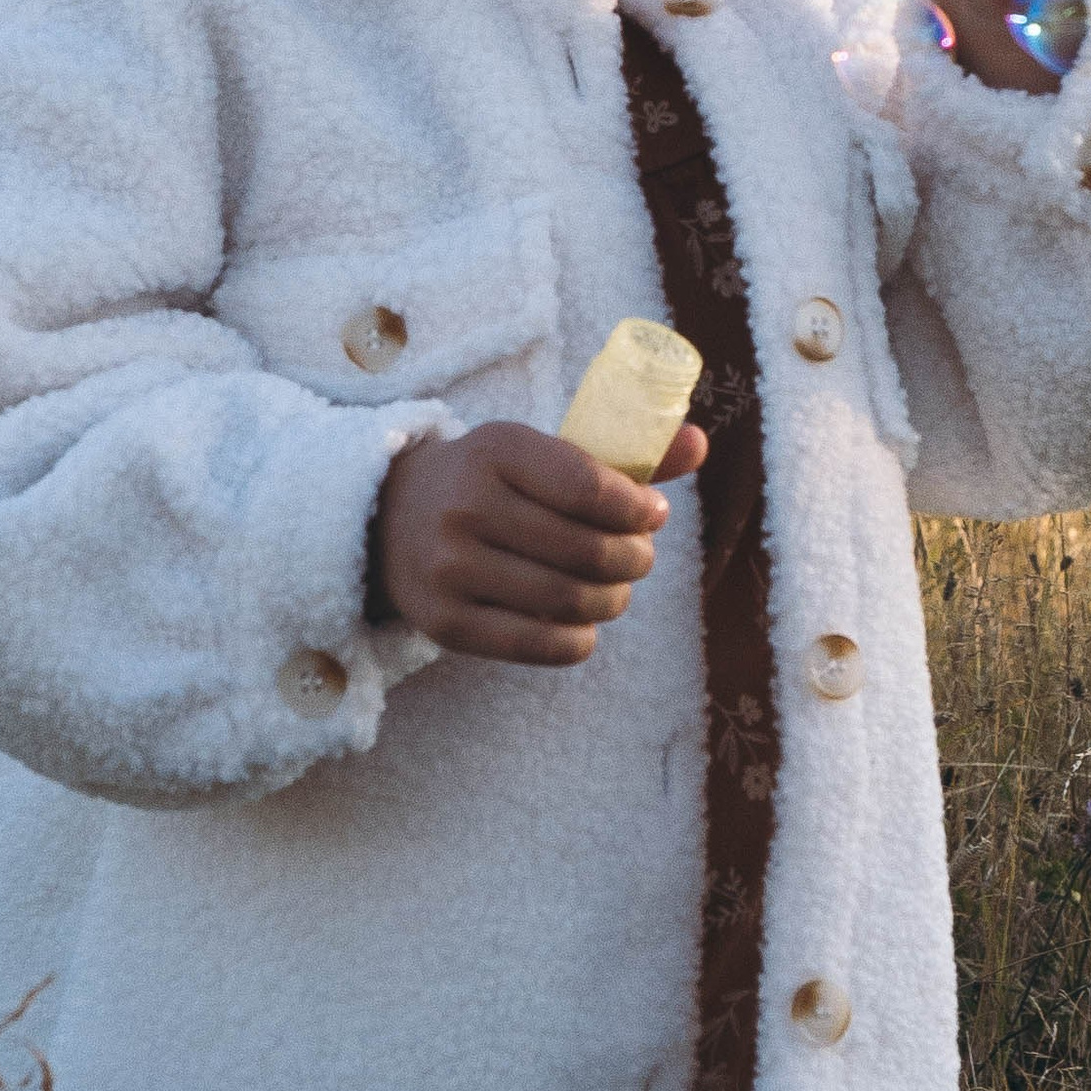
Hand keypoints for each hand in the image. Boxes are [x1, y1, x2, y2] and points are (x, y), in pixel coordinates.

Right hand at [370, 419, 707, 664]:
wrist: (391, 519)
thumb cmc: (492, 483)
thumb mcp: (541, 453)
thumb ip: (620, 454)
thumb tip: (700, 445)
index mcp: (496, 449)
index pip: (592, 488)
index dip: (639, 510)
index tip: (652, 514)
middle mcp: (466, 506)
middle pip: (589, 551)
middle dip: (635, 560)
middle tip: (639, 558)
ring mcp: (450, 568)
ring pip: (570, 601)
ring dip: (612, 601)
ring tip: (614, 589)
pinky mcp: (445, 623)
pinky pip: (540, 645)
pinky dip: (579, 640)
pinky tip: (583, 625)